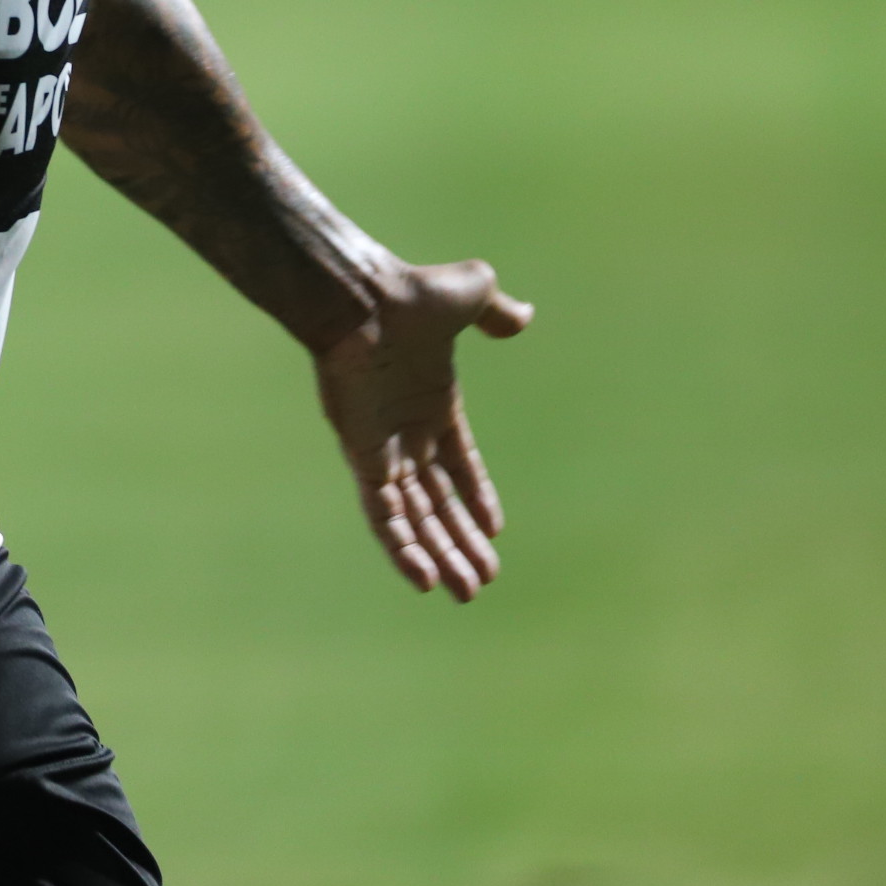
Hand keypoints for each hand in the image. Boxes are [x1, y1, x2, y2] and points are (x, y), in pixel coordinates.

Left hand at [313, 259, 532, 602]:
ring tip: (463, 592)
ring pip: (414, 516)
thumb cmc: (411, 293)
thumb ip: (494, 311)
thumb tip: (524, 316)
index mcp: (434, 403)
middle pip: (438, 501)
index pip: (459, 463)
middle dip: (460, 542)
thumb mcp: (469, 293)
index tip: (495, 532)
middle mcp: (407, 432)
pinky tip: (420, 578)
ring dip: (437, 554)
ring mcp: (383, 446)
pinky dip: (400, 545)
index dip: (477, 496)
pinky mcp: (362, 455)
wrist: (361, 296)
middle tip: (483, 582)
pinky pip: (382, 512)